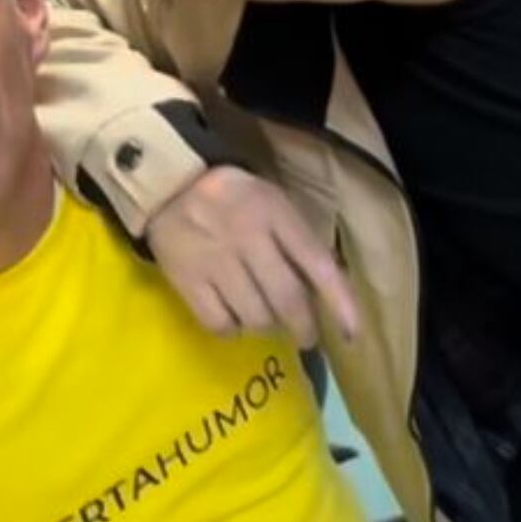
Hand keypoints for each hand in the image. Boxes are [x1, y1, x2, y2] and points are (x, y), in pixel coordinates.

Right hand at [145, 166, 358, 348]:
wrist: (168, 184)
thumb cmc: (233, 197)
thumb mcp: (273, 202)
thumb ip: (297, 239)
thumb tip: (327, 290)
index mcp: (276, 214)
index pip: (318, 265)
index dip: (340, 303)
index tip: (352, 334)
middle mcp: (248, 238)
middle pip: (287, 300)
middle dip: (303, 327)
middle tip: (306, 337)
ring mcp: (215, 261)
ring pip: (255, 317)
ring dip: (267, 327)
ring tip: (265, 320)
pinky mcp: (187, 280)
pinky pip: (219, 323)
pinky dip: (232, 330)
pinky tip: (233, 319)